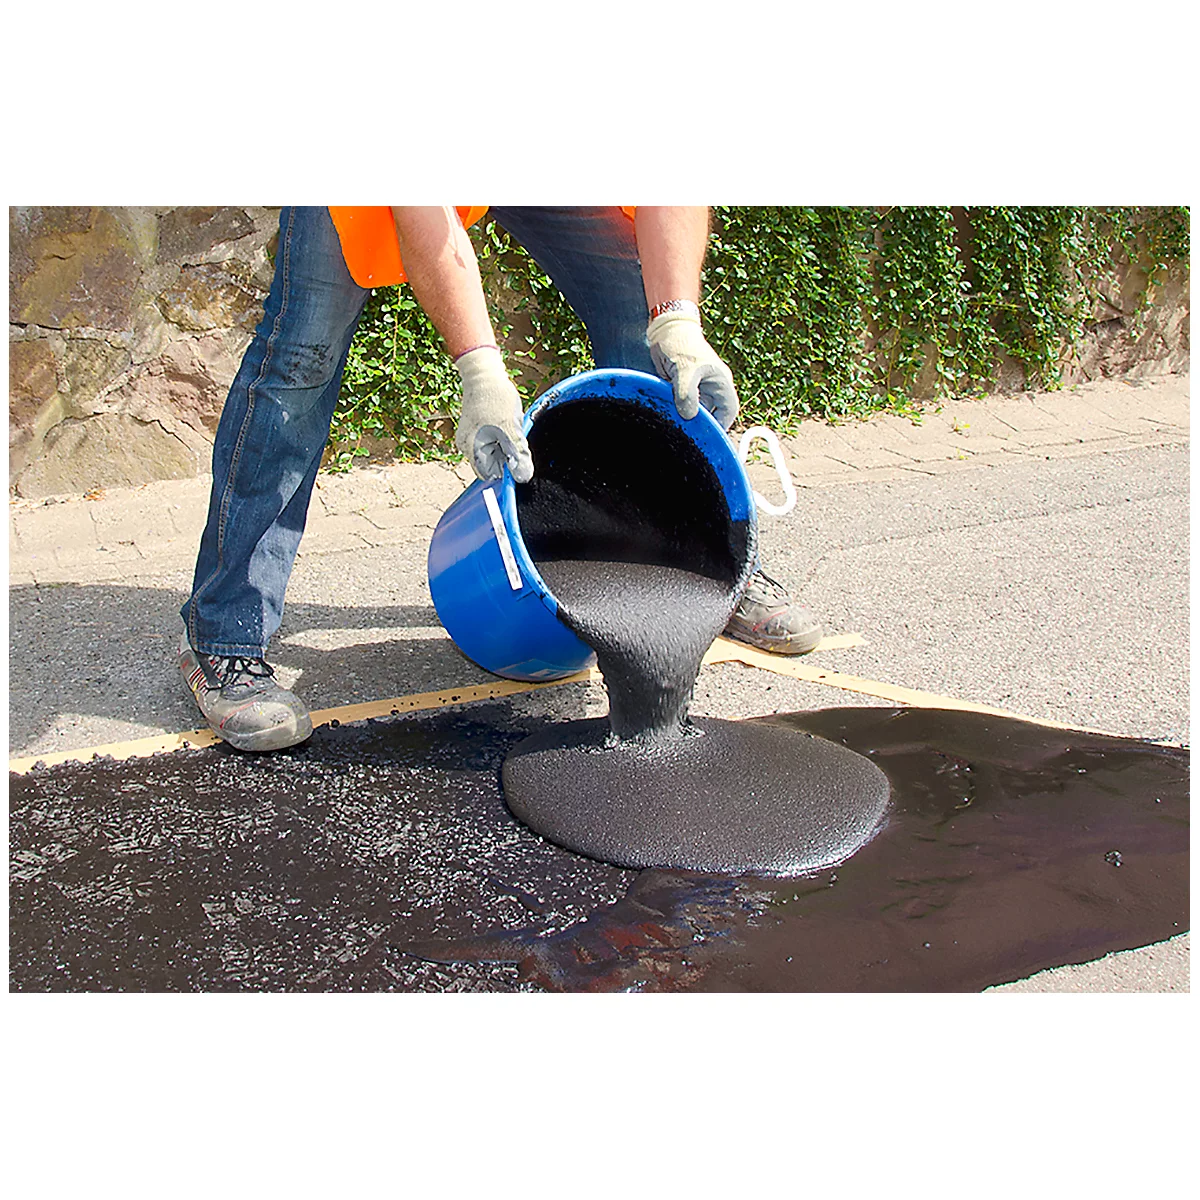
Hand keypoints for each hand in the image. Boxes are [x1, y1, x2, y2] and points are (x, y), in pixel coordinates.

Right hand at [453, 347, 533, 483]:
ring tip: (508, 424)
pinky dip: (502, 433)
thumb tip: (523, 477)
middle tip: (512, 432)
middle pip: (492, 463)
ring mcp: (470, 436)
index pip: (490, 475)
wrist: (484, 373)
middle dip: (507, 452)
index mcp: (471, 450)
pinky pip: (493, 439)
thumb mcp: (511, 430)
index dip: (506, 468)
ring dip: (506, 442)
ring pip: (494, 450)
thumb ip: (517, 456)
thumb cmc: (495, 399)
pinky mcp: (475, 428)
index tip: (516, 453)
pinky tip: (504, 420)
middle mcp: (466, 446)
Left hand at [647, 306, 738, 429]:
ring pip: (697, 411)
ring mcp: (698, 389)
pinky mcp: (684, 389)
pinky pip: (684, 405)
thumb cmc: (680, 343)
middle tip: (689, 434)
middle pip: (712, 413)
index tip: (709, 436)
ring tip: (677, 425)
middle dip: (701, 424)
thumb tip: (689, 415)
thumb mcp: (685, 368)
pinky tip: (669, 415)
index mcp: (720, 382)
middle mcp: (712, 387)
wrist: (664, 331)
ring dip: (687, 417)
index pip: (729, 410)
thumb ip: (687, 393)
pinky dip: (677, 410)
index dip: (722, 424)